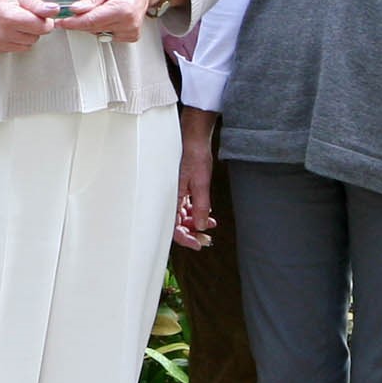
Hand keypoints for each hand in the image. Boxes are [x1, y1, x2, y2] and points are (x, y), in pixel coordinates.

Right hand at [0, 0, 59, 54]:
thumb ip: (37, 4)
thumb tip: (53, 10)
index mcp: (10, 17)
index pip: (42, 28)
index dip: (44, 19)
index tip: (39, 13)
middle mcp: (2, 34)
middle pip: (35, 37)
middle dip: (34, 26)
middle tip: (22, 13)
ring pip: (26, 45)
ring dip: (24, 34)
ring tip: (12, 20)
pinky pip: (13, 48)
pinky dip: (13, 40)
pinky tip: (4, 28)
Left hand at [58, 0, 174, 43]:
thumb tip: (76, 9)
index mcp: (122, 9)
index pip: (90, 21)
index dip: (72, 23)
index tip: (60, 22)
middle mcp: (128, 23)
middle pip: (93, 28)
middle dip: (80, 21)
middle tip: (72, 11)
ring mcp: (131, 31)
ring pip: (99, 33)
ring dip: (92, 23)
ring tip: (101, 6)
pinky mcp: (132, 35)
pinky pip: (108, 35)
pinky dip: (103, 27)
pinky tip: (109, 15)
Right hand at [173, 108, 219, 251]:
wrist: (194, 137)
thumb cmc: (194, 155)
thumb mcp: (201, 183)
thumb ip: (201, 206)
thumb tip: (201, 226)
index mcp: (171, 196)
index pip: (173, 226)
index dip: (185, 238)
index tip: (198, 245)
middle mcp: (170, 196)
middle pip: (177, 223)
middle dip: (192, 232)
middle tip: (206, 239)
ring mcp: (175, 192)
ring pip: (182, 215)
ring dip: (195, 222)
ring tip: (210, 224)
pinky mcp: (181, 187)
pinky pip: (186, 206)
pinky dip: (195, 211)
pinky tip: (206, 212)